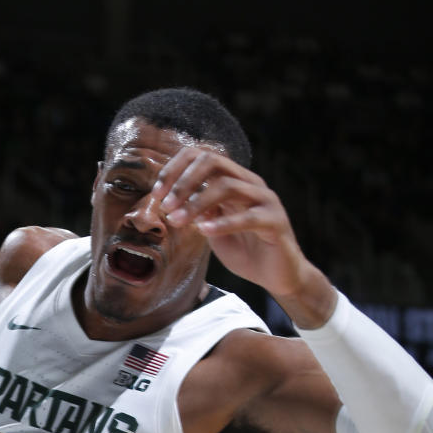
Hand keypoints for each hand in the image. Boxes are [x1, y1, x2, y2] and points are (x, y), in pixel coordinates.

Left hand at [152, 147, 329, 311]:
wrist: (277, 275)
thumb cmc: (245, 251)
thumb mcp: (213, 228)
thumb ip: (197, 212)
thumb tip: (169, 201)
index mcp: (234, 180)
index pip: (202, 157)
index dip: (175, 170)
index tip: (156, 194)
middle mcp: (250, 183)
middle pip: (213, 162)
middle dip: (183, 181)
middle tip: (165, 205)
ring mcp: (265, 200)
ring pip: (227, 186)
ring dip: (196, 203)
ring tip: (177, 221)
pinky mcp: (276, 222)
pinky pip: (248, 217)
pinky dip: (223, 223)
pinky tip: (203, 231)